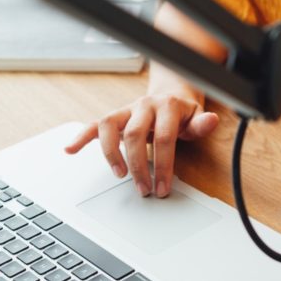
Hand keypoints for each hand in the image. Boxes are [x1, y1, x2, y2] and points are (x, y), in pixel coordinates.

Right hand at [64, 92, 218, 198]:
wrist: (172, 91)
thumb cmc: (183, 111)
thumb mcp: (197, 116)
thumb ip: (202, 123)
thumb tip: (210, 121)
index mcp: (166, 106)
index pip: (163, 137)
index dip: (163, 164)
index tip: (162, 187)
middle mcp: (143, 105)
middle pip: (134, 135)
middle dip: (138, 165)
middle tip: (144, 189)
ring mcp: (126, 110)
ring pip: (109, 125)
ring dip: (110, 152)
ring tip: (119, 174)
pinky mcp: (115, 116)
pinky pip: (94, 124)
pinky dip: (81, 136)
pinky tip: (70, 149)